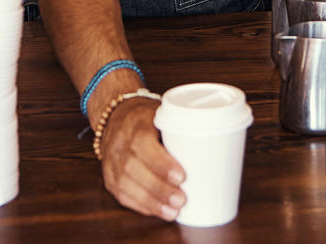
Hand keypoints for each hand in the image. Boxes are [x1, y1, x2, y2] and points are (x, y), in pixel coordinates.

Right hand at [98, 97, 185, 220]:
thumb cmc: (149, 117)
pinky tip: (158, 211)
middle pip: (133, 168)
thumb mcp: (163, 113)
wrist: (117, 116)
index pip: (142, 143)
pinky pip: (122, 195)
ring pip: (126, 185)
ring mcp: (111, 161)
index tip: (181, 176)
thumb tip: (216, 148)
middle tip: (181, 200)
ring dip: (151, 202)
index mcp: (135, 122)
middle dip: (158, 188)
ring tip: (173, 211)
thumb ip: (181, 128)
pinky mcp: (109, 177)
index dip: (160, 162)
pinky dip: (141, 206)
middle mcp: (118, 142)